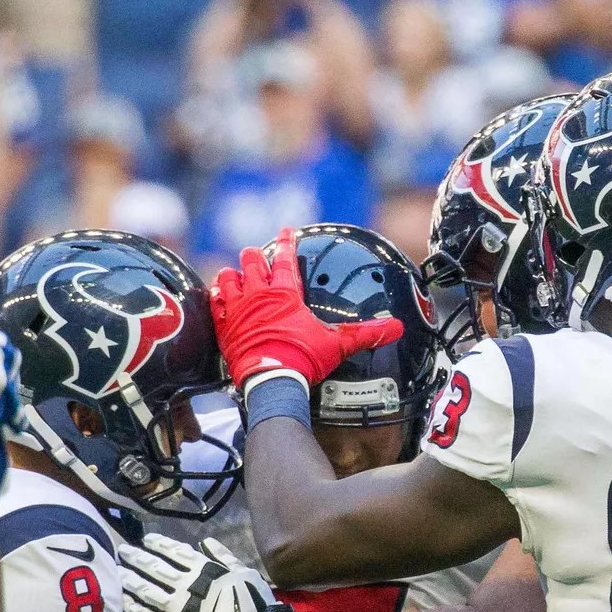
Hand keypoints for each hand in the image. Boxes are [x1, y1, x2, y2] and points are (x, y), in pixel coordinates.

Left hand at [119, 533, 291, 611]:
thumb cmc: (255, 606)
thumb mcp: (245, 573)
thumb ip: (223, 557)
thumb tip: (205, 542)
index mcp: (204, 570)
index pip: (176, 552)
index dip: (159, 544)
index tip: (147, 539)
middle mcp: (185, 586)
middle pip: (156, 569)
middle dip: (138, 558)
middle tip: (123, 551)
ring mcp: (176, 609)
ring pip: (147, 591)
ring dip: (131, 581)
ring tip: (119, 573)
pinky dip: (134, 609)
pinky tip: (124, 602)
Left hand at [211, 232, 402, 392]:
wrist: (271, 381)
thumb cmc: (302, 360)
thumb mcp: (337, 345)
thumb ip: (365, 334)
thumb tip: (396, 328)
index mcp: (285, 295)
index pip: (284, 259)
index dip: (285, 242)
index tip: (285, 230)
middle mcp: (259, 296)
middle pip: (252, 263)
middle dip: (254, 256)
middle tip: (255, 254)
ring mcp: (238, 310)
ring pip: (228, 278)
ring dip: (233, 274)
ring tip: (234, 272)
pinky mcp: (224, 327)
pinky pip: (215, 303)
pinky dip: (216, 296)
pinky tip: (218, 294)